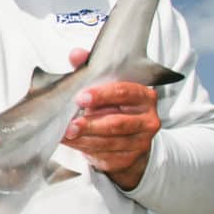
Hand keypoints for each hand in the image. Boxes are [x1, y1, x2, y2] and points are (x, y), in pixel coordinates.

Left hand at [61, 49, 161, 190]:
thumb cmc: (114, 106)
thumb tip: (76, 54)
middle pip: (117, 123)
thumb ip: (90, 69)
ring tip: (65, 134)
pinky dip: (85, 149)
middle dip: (91, 124)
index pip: (125, 93)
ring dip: (84, 139)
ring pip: (109, 142)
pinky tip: (71, 143)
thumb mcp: (104, 86)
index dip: (102, 95)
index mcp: (144, 96)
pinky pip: (105, 155)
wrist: (129, 137)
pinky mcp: (129, 159)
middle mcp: (148, 120)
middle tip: (70, 124)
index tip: (80, 97)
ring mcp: (141, 142)